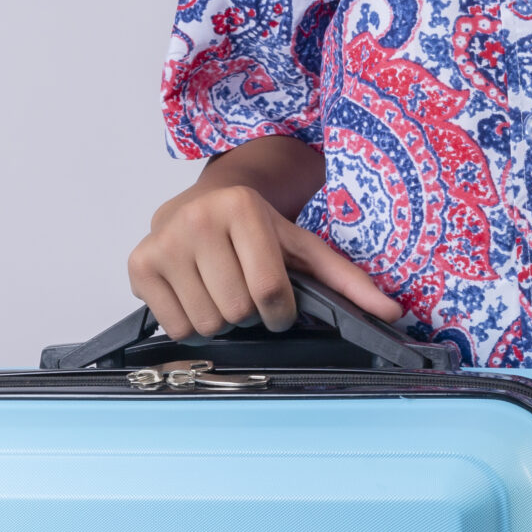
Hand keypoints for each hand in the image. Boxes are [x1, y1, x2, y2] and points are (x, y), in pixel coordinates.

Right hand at [128, 173, 404, 337]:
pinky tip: (196, 292)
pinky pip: (176, 327)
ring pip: (207, 323)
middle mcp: (198, 219)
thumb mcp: (303, 247)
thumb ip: (349, 282)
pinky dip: (191, 322)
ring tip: (221, 289)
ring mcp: (164, 242)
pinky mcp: (139, 265)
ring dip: (221, 320)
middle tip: (245, 290)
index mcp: (242, 208)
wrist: (200, 204)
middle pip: (238, 312)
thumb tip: (392, 316)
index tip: (278, 304)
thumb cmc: (256, 230)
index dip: (280, 313)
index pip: (270, 294)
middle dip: (250, 314)